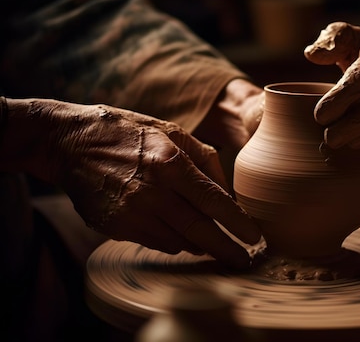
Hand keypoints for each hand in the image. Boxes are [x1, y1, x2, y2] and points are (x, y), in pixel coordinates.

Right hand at [18, 99, 261, 267]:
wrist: (71, 144)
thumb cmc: (128, 133)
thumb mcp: (171, 132)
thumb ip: (205, 160)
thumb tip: (228, 193)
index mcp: (170, 162)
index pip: (214, 201)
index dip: (238, 222)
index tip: (255, 237)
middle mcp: (152, 191)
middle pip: (199, 230)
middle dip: (227, 248)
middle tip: (245, 260)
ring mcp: (132, 213)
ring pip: (179, 242)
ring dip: (201, 245)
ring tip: (214, 244)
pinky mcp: (116, 228)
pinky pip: (157, 244)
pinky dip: (175, 242)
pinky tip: (182, 234)